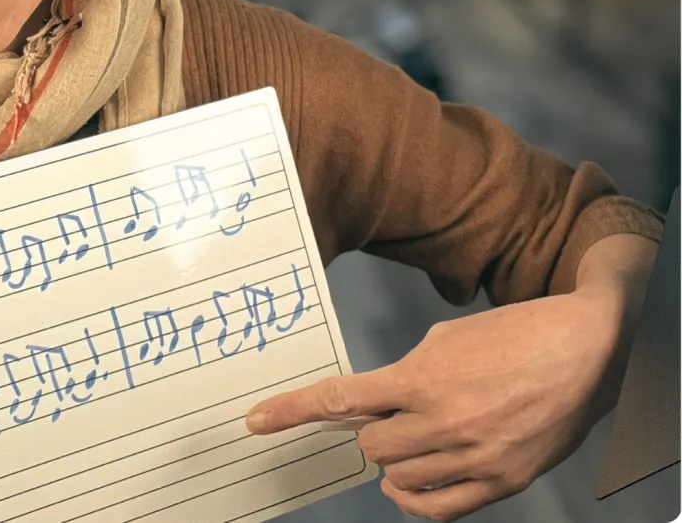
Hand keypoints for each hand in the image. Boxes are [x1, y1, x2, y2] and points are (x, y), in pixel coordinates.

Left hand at [244, 290, 626, 521]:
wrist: (586, 350)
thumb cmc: (515, 336)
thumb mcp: (445, 340)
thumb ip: (404, 375)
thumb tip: (374, 404)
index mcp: (424, 378)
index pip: (340, 400)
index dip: (292, 411)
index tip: (256, 420)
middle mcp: (444, 422)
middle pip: (369, 446)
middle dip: (370, 431)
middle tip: (391, 414)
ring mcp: (473, 456)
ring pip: (397, 476)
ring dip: (396, 458)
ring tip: (421, 434)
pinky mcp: (501, 481)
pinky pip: (436, 508)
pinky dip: (415, 496)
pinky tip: (416, 478)